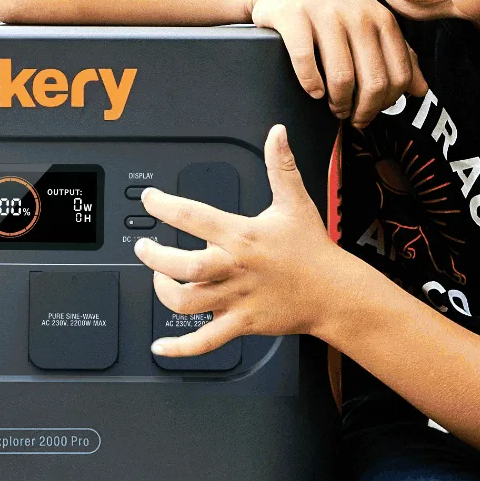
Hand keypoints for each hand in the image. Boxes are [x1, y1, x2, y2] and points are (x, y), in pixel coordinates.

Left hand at [137, 125, 363, 354]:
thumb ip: (280, 166)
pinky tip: (160, 346)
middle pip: (182, 266)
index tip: (149, 199)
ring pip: (186, 303)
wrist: (335, 292)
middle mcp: (234, 268)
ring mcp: (236, 299)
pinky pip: (204, 341)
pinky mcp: (241, 324)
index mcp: (241, 236)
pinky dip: (179, 347)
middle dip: (154, 257)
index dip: (165, 206)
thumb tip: (276, 133)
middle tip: (144, 248)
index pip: (194, 217)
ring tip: (157, 280)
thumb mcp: (294, 201)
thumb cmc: (312, 249)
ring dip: (163, 293)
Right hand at [245, 0, 416, 122]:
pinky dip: (310, 84)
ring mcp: (325, 14)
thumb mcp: (370, 24)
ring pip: (342, 77)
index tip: (371, 113)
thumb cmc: (331, 9)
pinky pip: (305, 60)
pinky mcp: (294, 16)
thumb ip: (399, 55)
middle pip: (374, 82)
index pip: (399, 76)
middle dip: (363, 110)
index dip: (387, 104)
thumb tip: (422, 91)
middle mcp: (358, 14)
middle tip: (350, 117)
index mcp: (382, 19)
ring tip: (333, 106)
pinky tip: (313, 91)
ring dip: (338, 103)